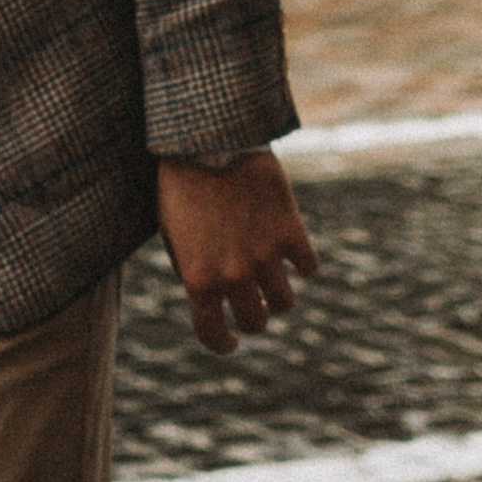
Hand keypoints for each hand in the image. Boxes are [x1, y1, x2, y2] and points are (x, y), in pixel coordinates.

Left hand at [155, 149, 318, 354]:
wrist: (205, 137)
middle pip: (255, 322)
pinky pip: (307, 266)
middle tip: (251, 304)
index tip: (229, 343)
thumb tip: (212, 299)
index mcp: (198, 278)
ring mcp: (264, 254)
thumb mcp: (174, 234)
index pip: (213, 334)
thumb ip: (193, 271)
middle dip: (253, 317)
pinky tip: (292, 253)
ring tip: (270, 279)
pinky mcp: (289, 230)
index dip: (222, 343)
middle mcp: (233, 273)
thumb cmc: (181, 184)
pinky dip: (301, 264)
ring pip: (285, 302)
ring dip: (278, 295)